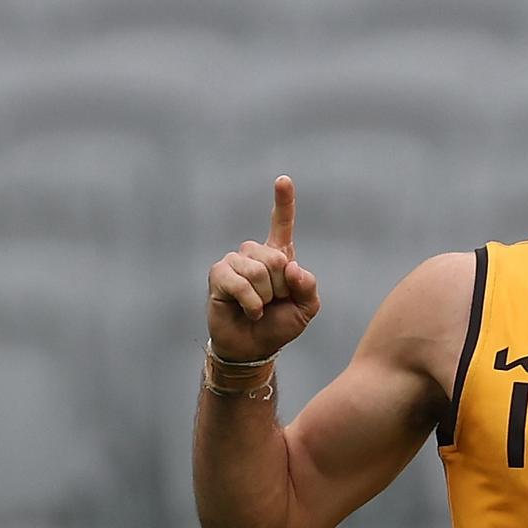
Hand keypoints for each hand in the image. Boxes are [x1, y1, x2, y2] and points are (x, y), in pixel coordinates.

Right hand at [207, 176, 320, 361]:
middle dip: (281, 287)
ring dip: (265, 296)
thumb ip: (308, 286)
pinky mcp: (218, 275)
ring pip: (259, 270)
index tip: (283, 179)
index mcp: (279, 257)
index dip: (283, 202)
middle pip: (276, 258)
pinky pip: (240, 282)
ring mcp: (235, 262)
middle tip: (274, 302)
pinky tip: (250, 311)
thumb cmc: (280, 325)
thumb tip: (291, 267)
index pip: (282, 225)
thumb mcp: (306, 308)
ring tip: (260, 307)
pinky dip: (251, 302)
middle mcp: (255, 254)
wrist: (254, 347)